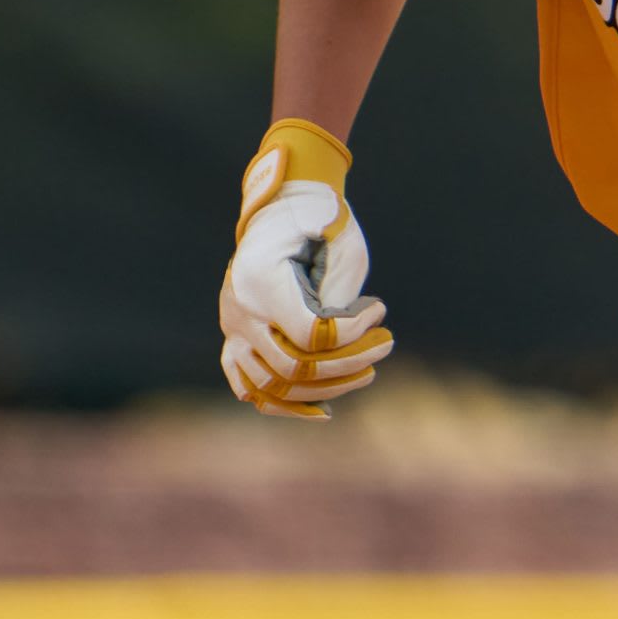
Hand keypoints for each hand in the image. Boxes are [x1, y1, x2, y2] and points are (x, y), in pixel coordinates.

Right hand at [218, 119, 392, 419]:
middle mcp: (239, 311)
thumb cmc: (319, 223)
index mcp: (261, 282)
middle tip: (385, 346)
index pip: (309, 336)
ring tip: (364, 374)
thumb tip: (347, 346)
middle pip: (293, 366)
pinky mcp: (234, 340)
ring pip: (272, 385)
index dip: (352, 334)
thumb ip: (340, 297)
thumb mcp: (341, 246)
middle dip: (348, 364)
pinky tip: (322, 410)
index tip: (380, 309)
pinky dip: (283, 403)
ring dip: (323, 388)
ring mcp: (232, 329)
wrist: (281, 209)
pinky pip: (249, 386)